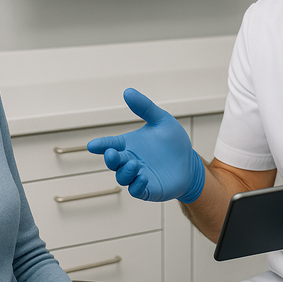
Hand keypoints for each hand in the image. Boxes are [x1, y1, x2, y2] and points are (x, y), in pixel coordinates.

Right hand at [86, 88, 204, 202]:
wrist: (189, 162)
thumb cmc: (173, 141)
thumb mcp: (161, 120)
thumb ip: (144, 107)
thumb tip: (128, 91)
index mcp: (129, 144)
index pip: (110, 144)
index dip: (101, 145)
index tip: (93, 145)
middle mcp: (130, 160)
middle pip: (113, 162)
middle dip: (110, 158)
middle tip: (111, 154)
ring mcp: (138, 176)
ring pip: (123, 177)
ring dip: (125, 171)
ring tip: (134, 163)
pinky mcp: (149, 189)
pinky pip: (137, 190)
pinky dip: (137, 185)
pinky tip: (143, 177)